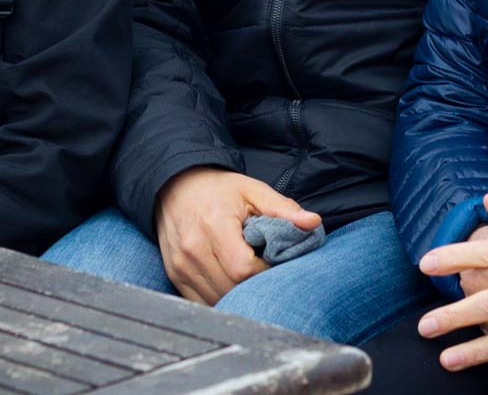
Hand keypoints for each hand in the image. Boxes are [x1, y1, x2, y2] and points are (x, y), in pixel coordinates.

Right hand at [154, 167, 319, 304]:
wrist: (176, 185)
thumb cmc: (219, 189)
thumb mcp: (252, 190)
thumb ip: (282, 208)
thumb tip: (313, 222)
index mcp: (214, 225)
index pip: (244, 269)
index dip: (265, 272)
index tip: (274, 262)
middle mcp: (193, 248)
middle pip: (231, 287)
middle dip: (254, 286)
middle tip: (266, 272)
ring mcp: (181, 265)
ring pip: (216, 299)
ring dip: (237, 295)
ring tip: (248, 277)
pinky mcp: (174, 275)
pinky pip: (201, 302)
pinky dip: (219, 298)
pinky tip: (230, 284)